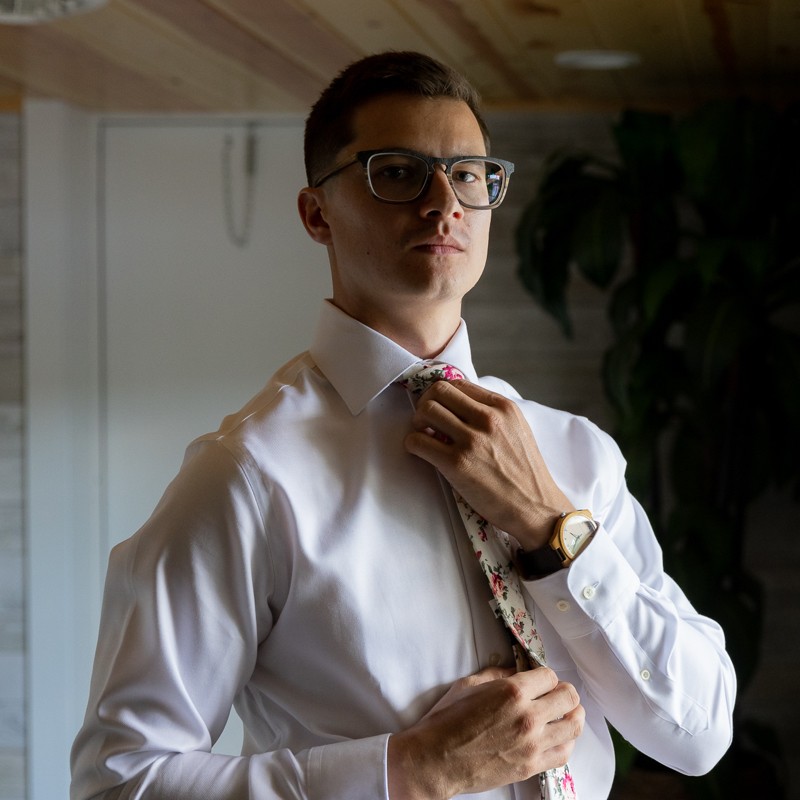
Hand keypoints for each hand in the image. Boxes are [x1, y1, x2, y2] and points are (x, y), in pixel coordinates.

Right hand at [387, 666, 583, 799]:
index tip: (541, 681)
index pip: (550, 676)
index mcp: (512, 691)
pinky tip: (560, 736)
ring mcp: (532, 744)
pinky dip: (567, 742)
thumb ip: (498, 674)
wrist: (436, 759)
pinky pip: (565, 753)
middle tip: (555, 694)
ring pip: (573, 726)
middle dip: (563, 692)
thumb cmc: (447, 720)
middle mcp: (528, 716)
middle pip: (568, 698)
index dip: (546, 676)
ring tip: (565, 713)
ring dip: (572, 715)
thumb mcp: (469, 684)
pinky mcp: (531, 767)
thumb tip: (516, 671)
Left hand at [403, 379, 573, 548]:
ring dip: (416, 421)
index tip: (439, 407)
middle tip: (425, 420)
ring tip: (423, 435)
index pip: (459, 384)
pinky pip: (418, 441)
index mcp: (503, 408)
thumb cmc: (526, 473)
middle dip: (425, 402)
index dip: (442, 394)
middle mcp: (488, 419)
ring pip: (426, 411)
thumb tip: (461, 406)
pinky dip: (413, 444)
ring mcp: (472, 440)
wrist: (535, 507)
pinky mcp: (457, 464)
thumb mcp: (518, 430)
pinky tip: (421, 452)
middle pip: (439, 391)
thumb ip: (494, 414)